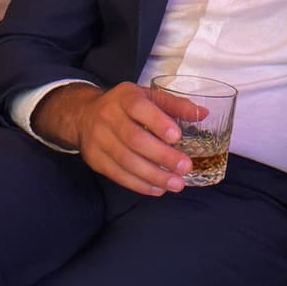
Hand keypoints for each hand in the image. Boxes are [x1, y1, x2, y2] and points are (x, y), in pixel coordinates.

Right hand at [31, 81, 193, 195]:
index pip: (139, 109)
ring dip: (154, 176)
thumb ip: (175, 104)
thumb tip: (202, 114)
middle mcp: (108, 117)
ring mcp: (99, 140)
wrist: (84, 115)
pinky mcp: (95, 160)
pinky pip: (118, 175)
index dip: (158, 123)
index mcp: (125, 97)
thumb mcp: (148, 96)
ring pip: (126, 161)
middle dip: (162, 156)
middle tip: (185, 167)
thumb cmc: (126, 105)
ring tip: (176, 184)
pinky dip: (139, 185)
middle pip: (134, 139)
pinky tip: (158, 189)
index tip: (177, 137)